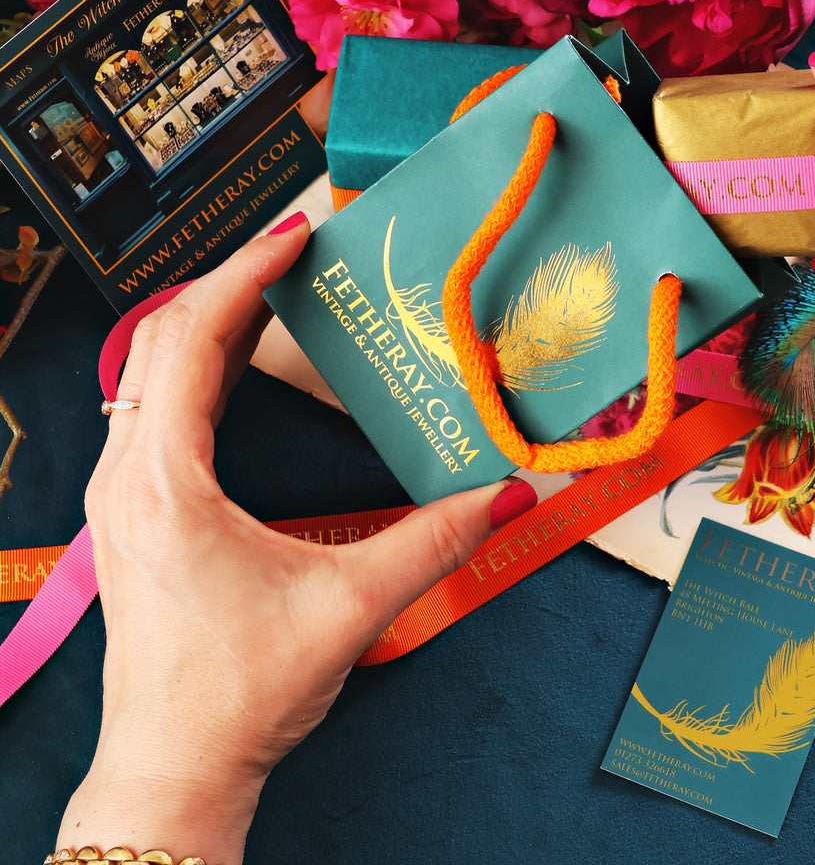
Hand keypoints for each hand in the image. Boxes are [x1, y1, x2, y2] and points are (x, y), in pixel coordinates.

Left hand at [58, 219, 535, 862]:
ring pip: (146, 372)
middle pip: (161, 339)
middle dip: (228, 282)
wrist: (174, 768)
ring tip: (271, 289)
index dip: (246, 275)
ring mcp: (120, 497)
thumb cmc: (237, 693)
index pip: (194, 340)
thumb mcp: (350, 607)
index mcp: (164, 484)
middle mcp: (127, 478)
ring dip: (207, 320)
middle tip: (292, 251)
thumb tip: (504, 494)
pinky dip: (194, 364)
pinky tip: (236, 360)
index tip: (293, 236)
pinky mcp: (132, 515)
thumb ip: (434, 540)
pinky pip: (151, 407)